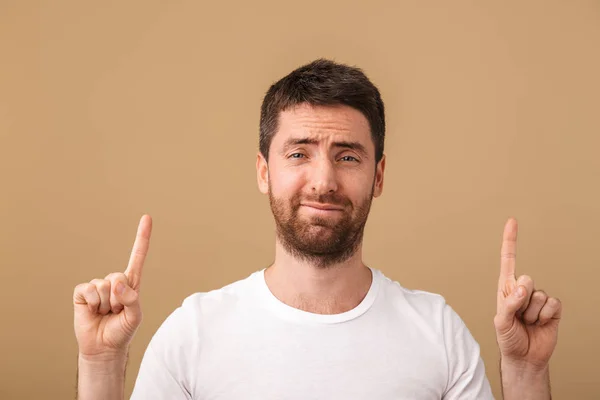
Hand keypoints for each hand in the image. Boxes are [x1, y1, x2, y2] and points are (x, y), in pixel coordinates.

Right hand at [73, 215, 152, 358]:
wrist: (103, 347)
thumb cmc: (122, 330)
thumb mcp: (135, 316)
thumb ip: (132, 299)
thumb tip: (117, 284)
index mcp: (131, 283)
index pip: (138, 256)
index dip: (142, 237)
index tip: (147, 217)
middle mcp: (114, 281)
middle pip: (119, 276)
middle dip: (119, 298)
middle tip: (116, 311)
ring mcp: (97, 286)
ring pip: (104, 285)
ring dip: (106, 304)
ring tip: (105, 313)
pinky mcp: (82, 292)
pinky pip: (89, 290)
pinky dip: (93, 303)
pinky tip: (93, 311)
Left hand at [494, 217, 561, 369]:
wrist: (525, 357)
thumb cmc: (508, 338)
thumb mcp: (501, 322)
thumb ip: (509, 303)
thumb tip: (522, 287)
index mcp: (506, 288)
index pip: (509, 260)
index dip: (511, 240)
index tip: (512, 221)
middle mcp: (522, 290)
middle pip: (527, 279)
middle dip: (522, 299)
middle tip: (518, 315)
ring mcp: (538, 299)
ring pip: (539, 295)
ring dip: (532, 313)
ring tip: (527, 323)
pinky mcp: (553, 309)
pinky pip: (553, 304)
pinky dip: (546, 316)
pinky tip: (541, 324)